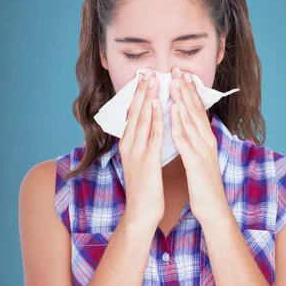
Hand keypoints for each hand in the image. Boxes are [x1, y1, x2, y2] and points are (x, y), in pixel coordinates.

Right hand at [119, 71, 164, 229]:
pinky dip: (154, 117)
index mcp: (128, 146)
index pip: (131, 116)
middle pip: (134, 113)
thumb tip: (148, 131)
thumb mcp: (141, 163)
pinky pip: (152, 134)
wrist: (141, 213)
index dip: (136, 97)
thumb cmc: (144, 189)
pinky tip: (158, 104)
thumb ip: (142, 146)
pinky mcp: (146, 160)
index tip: (142, 79)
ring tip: (151, 80)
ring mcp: (136, 152)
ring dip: (146, 98)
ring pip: (141, 119)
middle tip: (146, 72)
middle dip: (140, 91)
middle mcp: (129, 146)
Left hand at [168, 67, 229, 224]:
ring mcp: (202, 150)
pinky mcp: (196, 162)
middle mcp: (207, 141)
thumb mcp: (201, 159)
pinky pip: (185, 139)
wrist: (214, 209)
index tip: (182, 76)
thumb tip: (189, 130)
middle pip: (195, 111)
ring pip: (190, 120)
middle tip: (178, 70)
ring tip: (173, 82)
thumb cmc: (204, 186)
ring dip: (181, 100)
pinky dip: (178, 123)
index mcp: (207, 140)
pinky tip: (172, 111)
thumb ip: (196, 143)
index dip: (190, 93)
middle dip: (186, 89)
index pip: (198, 112)